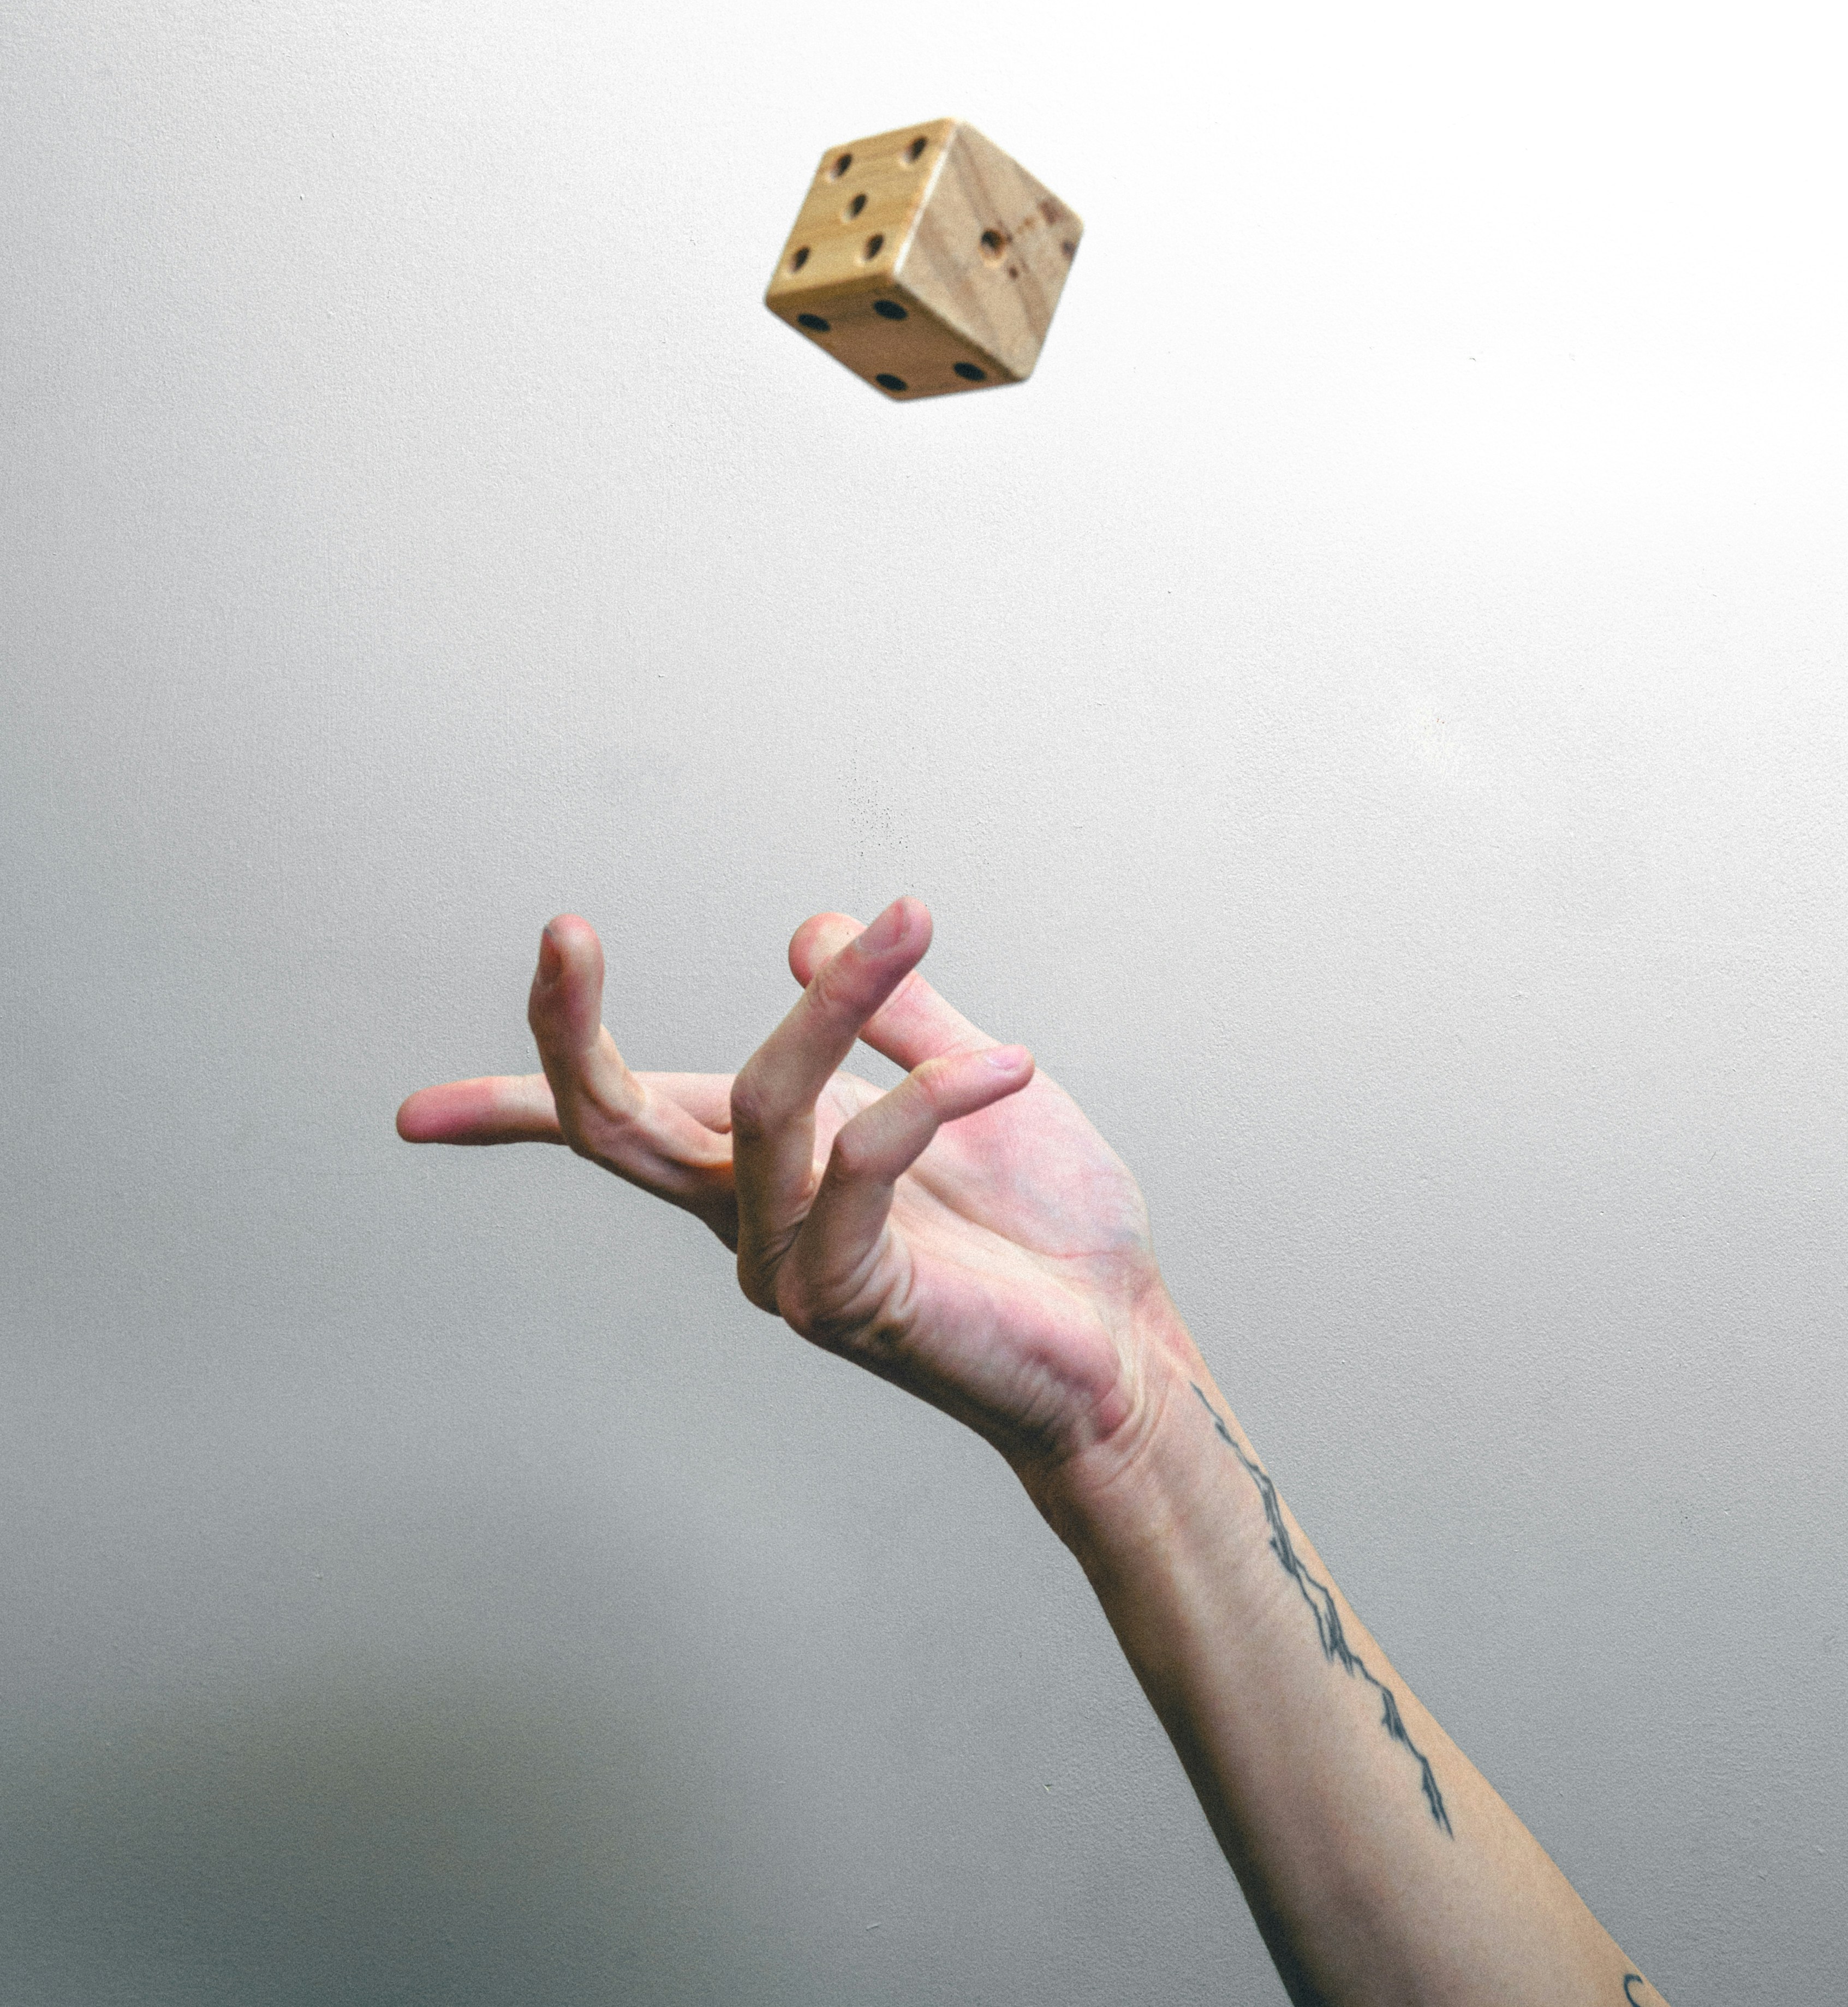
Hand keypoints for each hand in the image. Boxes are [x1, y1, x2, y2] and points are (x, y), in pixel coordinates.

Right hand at [396, 898, 1184, 1485]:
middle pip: (616, 1124)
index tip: (412, 1113)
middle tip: (563, 926)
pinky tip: (1009, 1070)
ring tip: (913, 921)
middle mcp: (749, 1216)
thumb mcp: (962, 1075)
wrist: (1120, 1345)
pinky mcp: (848, 1294)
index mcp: (761, 1162)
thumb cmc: (1042, 1229)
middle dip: (569, 1031)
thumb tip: (810, 928)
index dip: (513, 1111)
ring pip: (760, 1103)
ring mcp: (786, 1263)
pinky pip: (859, 1163)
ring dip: (836, 1000)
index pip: (616, 1121)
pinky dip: (933, 1095)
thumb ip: (890, 1013)